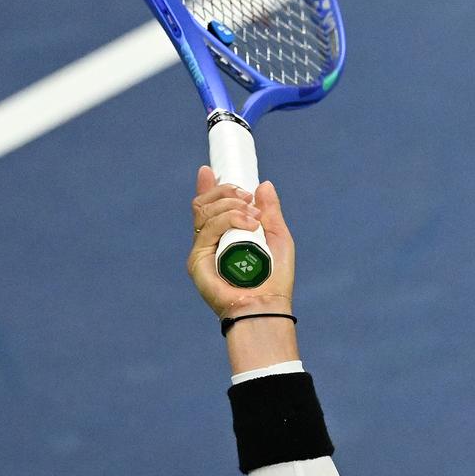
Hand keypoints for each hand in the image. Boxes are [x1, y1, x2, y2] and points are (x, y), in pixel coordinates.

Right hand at [188, 166, 295, 318]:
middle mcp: (210, 241)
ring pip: (205, 211)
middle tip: (248, 197)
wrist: (267, 305)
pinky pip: (207, 228)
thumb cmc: (275, 278)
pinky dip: (229, 220)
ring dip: (232, 206)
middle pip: (204, 204)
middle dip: (225, 191)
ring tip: (255, 217)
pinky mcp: (197, 260)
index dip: (208, 187)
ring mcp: (202, 249)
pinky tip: (249, 225)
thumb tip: (263, 184)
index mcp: (226, 235)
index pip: (210, 207)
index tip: (209, 170)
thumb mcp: (278, 237)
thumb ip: (271, 212)